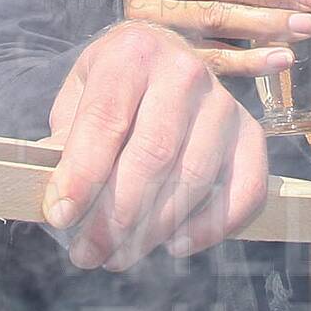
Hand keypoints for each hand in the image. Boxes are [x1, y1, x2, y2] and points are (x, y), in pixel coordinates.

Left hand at [40, 20, 268, 270]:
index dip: (81, 175)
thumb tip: (60, 201)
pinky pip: (243, 189)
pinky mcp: (250, 134)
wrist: (164, 55)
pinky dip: (210, 227)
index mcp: (132, 54)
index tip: (60, 217)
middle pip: (152, 155)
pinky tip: (174, 245)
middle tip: (88, 254)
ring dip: (153, 231)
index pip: (106, 120)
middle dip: (115, 216)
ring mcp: (224, 103)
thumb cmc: (113, 85)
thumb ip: (66, 141)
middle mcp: (184, 72)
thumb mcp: (77, 96)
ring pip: (193, 179)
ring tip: (118, 256)